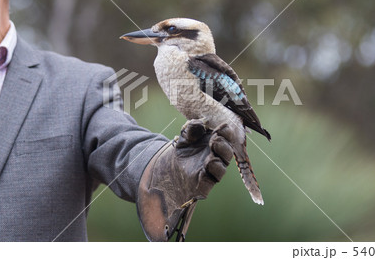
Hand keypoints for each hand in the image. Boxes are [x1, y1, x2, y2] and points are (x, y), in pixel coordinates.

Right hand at [136, 119, 234, 240]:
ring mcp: (201, 150)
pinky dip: (194, 128)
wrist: (152, 176)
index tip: (210, 163)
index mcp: (202, 182)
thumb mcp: (161, 214)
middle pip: (221, 157)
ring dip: (217, 136)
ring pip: (216, 142)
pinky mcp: (192, 139)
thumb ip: (162, 226)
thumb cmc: (161, 197)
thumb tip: (161, 247)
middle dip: (221, 150)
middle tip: (215, 143)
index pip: (214, 176)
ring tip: (214, 130)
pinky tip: (192, 126)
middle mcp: (206, 165)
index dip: (214, 169)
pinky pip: (196, 131)